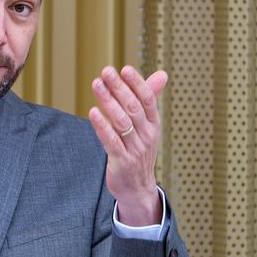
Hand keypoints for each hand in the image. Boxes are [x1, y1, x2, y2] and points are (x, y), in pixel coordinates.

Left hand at [88, 65, 166, 225]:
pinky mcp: (121, 161)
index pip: (147, 100)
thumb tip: (163, 73)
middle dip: (119, 88)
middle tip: (106, 71)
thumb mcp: (148, 126)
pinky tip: (93, 112)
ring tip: (96, 84)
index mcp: (153, 124)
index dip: (137, 84)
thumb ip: (150, 99)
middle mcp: (146, 135)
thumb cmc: (139, 151)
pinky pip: (111, 141)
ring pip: (121, 121)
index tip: (125, 68)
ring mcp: (135, 149)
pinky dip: (102, 126)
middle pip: (133, 107)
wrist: (138, 188)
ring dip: (108, 101)